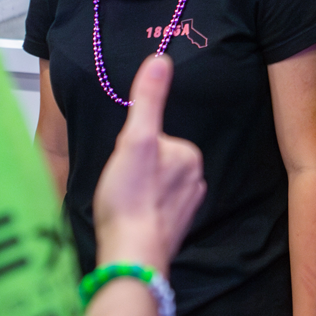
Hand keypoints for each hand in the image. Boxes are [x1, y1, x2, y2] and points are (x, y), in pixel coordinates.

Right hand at [93, 55, 205, 274]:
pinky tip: (127, 220)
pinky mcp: (174, 231)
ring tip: (121, 205)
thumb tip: (160, 59)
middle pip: (153, 162)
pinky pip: (152, 211)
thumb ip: (148, 100)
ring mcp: (186, 207)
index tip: (123, 167)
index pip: (152, 138)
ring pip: (152, 187)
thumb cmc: (129, 197)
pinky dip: (139, 213)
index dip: (130, 149)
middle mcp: (195, 179)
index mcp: (188, 154)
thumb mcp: (135, 139)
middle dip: (133, 171)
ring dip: (135, 193)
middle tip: (120, 187)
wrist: (131, 256)